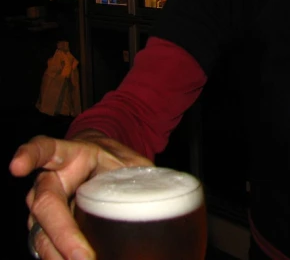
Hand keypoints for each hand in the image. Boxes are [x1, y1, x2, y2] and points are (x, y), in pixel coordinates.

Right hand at [9, 130, 152, 259]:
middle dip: (62, 233)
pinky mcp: (45, 229)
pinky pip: (46, 248)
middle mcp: (48, 181)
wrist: (98, 161)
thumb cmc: (112, 160)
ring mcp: (41, 207)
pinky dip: (59, 259)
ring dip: (58, 254)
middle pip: (44, 205)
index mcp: (68, 154)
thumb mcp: (129, 160)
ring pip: (40, 233)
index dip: (30, 156)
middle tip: (82, 256)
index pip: (45, 149)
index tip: (18, 166)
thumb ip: (139, 173)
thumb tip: (162, 194)